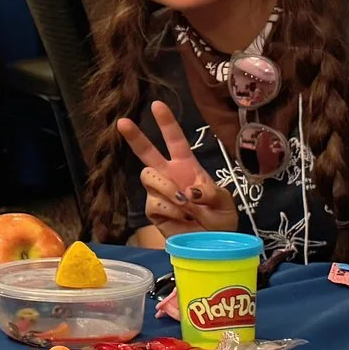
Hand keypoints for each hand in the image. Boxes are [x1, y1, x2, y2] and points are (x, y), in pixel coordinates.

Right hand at [114, 101, 237, 236]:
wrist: (211, 245)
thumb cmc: (220, 220)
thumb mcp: (226, 203)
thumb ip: (212, 193)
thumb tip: (191, 190)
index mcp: (187, 166)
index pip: (174, 139)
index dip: (167, 122)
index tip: (157, 105)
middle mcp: (169, 175)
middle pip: (146, 153)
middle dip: (135, 137)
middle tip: (122, 122)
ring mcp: (159, 192)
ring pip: (148, 176)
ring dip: (167, 187)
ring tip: (184, 203)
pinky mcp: (153, 210)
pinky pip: (154, 202)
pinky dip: (171, 209)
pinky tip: (183, 217)